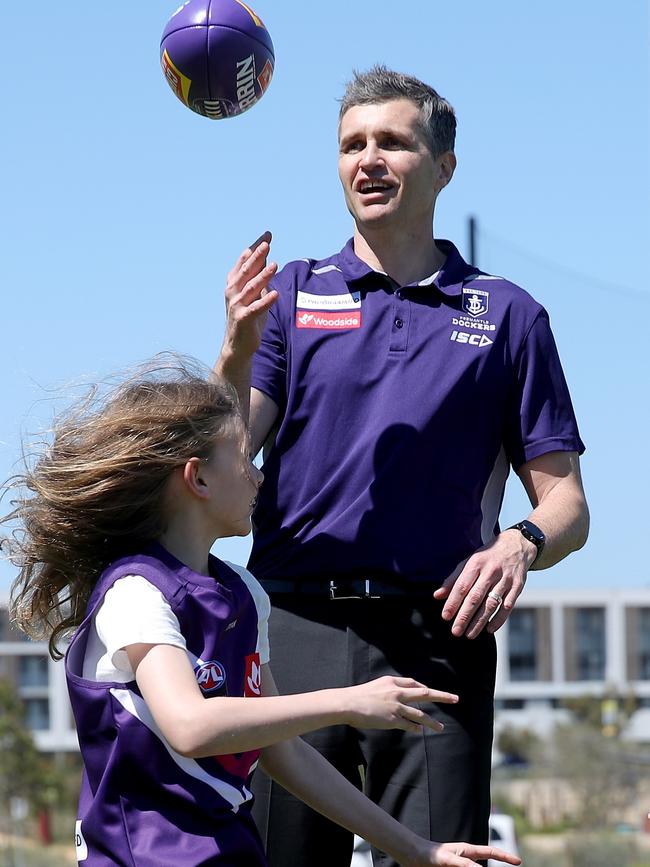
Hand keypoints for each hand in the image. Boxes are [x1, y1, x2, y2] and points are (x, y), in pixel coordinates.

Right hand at [221, 231, 277, 363]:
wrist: (238, 345)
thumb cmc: (247, 318)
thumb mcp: (253, 294)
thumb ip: (258, 277)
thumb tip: (266, 257)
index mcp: (234, 284)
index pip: (245, 262)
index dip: (255, 249)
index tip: (267, 235)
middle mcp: (232, 292)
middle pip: (246, 271)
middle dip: (256, 257)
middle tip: (267, 244)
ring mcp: (236, 305)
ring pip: (250, 288)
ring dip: (263, 276)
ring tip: (275, 265)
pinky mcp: (242, 319)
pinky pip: (255, 309)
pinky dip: (265, 301)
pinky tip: (275, 294)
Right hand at [341, 676, 457, 733]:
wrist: (348, 703)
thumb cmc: (358, 695)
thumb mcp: (376, 686)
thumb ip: (388, 690)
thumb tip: (397, 697)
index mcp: (392, 682)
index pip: (413, 683)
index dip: (424, 688)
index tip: (431, 692)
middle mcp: (397, 692)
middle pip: (425, 694)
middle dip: (442, 696)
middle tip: (455, 699)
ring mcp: (397, 706)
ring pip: (420, 714)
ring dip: (432, 722)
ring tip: (441, 728)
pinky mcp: (393, 719)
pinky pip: (409, 724)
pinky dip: (415, 728)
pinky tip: (420, 731)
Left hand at [413, 840, 520, 866]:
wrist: (414, 857)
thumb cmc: (430, 854)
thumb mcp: (447, 859)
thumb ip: (463, 864)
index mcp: (468, 852)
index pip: (491, 852)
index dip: (505, 857)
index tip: (518, 861)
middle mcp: (467, 860)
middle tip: (511, 866)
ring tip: (487, 865)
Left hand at [433, 530, 536, 638]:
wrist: (516, 546)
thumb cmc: (487, 557)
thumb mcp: (469, 562)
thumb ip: (453, 579)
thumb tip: (438, 595)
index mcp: (476, 564)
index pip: (462, 586)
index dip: (453, 602)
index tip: (445, 616)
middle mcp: (490, 572)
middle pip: (476, 597)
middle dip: (465, 616)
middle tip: (456, 631)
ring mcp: (505, 579)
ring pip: (491, 603)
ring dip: (480, 621)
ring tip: (470, 634)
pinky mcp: (518, 586)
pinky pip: (508, 606)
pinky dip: (499, 619)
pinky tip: (490, 629)